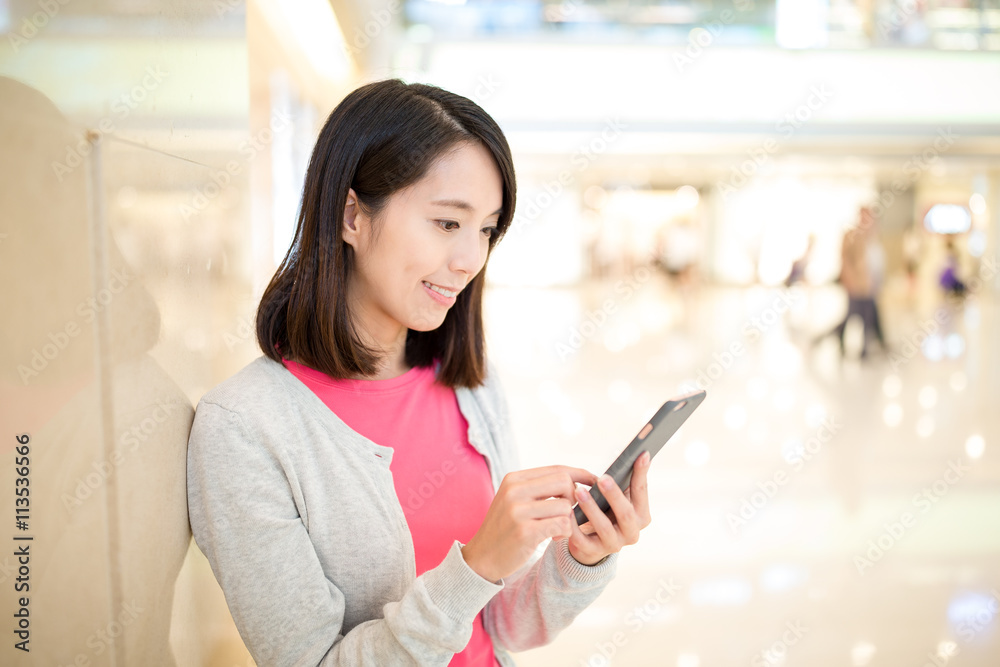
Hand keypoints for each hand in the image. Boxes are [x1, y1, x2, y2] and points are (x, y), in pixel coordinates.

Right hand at [462, 465, 596, 582]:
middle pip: (564, 482)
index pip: (556, 469)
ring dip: (569, 521)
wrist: (481, 557)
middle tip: (568, 513)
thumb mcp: (515, 500)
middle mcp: (514, 491)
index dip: (580, 474)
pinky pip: (562, 525)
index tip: (594, 481)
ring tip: (557, 530)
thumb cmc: (505, 528)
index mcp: (514, 479)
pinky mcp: (525, 532)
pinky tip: (554, 539)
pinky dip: (565, 533)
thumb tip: (576, 479)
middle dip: (574, 498)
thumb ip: (539, 488)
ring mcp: (518, 511)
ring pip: (566, 506)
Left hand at [567, 451, 651, 565]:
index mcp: (641, 515)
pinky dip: (574, 525)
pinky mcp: (593, 551)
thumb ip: (628, 481)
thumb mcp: (620, 498)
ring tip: (579, 491)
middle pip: (626, 514)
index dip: (641, 473)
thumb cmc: (608, 512)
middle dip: (614, 495)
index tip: (640, 454)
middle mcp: (631, 532)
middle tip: (603, 479)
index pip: (642, 492)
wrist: (592, 542)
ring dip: (592, 508)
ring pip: (604, 527)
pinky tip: (566, 511)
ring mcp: (613, 544)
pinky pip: (582, 539)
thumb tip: (641, 453)